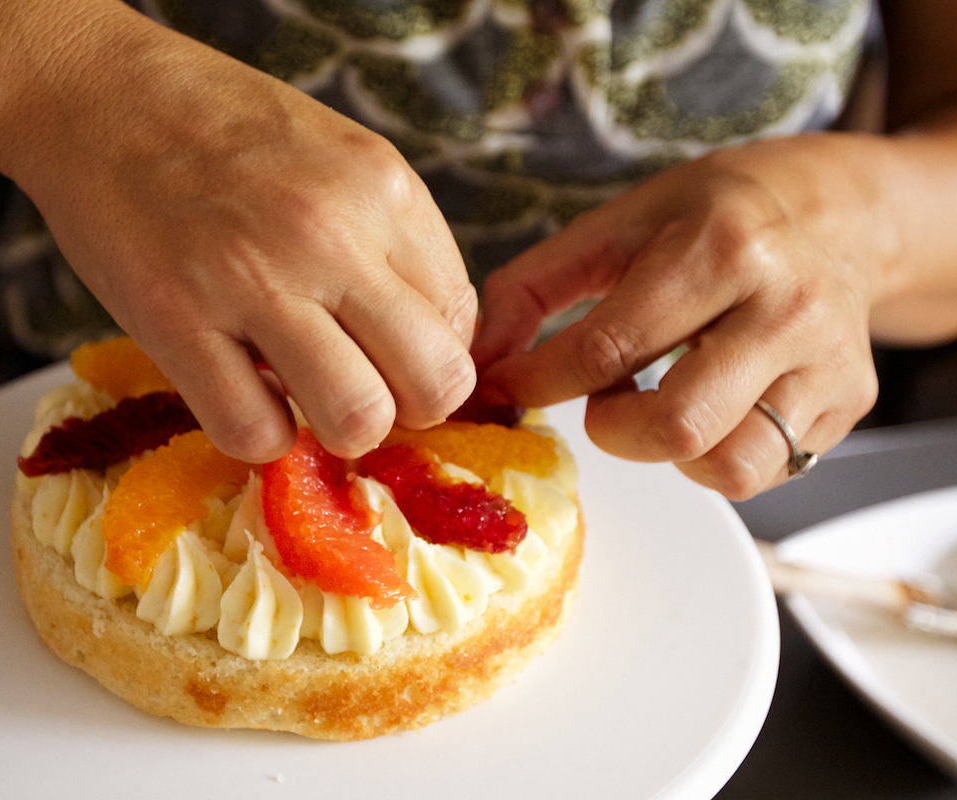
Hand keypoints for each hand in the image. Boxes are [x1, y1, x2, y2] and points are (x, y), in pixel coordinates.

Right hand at [0, 8, 476, 463]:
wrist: (97, 94)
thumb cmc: (223, 129)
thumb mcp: (341, 156)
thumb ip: (394, 242)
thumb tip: (430, 342)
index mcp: (382, 189)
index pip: (461, 323)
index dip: (430, 354)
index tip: (388, 352)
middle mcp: (330, 234)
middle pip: (435, 383)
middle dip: (408, 408)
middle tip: (363, 388)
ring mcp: (252, 280)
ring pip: (357, 419)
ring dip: (337, 429)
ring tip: (304, 397)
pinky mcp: (174, 321)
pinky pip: (254, 434)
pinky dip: (260, 436)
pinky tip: (244, 394)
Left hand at [471, 135, 886, 499]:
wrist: (833, 214)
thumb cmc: (709, 220)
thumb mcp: (614, 226)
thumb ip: (530, 288)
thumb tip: (480, 362)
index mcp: (722, 248)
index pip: (608, 348)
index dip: (537, 383)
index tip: (505, 390)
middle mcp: (787, 306)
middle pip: (675, 425)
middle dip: (611, 429)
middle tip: (603, 400)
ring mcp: (828, 361)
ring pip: (729, 465)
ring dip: (668, 453)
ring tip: (659, 404)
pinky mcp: (850, 402)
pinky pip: (765, 470)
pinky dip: (714, 457)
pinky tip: (705, 410)